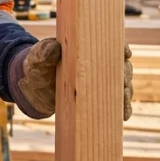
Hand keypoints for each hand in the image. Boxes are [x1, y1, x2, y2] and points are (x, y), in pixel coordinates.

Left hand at [7, 38, 133, 120]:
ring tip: (124, 99)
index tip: (125, 54)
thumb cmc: (37, 68)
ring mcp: (99, 82)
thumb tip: (54, 46)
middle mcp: (98, 65)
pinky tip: (123, 116)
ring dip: (125, 92)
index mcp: (87, 49)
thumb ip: (44, 53)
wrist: (34, 89)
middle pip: (120, 66)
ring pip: (121, 85)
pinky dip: (121, 108)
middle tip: (124, 82)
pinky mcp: (97, 98)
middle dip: (125, 74)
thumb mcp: (37, 60)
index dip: (121, 48)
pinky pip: (114, 103)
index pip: (110, 45)